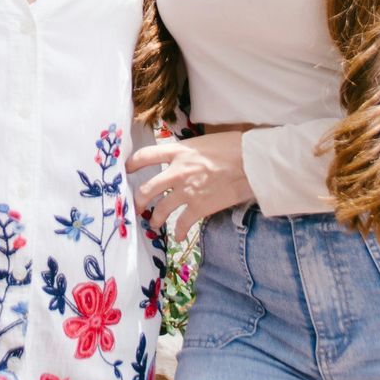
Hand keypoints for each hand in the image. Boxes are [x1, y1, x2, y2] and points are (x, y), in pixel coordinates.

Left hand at [128, 132, 255, 238]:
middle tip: (136, 206)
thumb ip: (189, 151)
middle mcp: (177, 172)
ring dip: (155, 218)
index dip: (132, 164)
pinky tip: (179, 237)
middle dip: (138, 200)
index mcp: (178, 151)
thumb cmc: (233, 146)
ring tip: (154, 222)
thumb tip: (183, 156)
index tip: (126, 169)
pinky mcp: (200, 207)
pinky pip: (183, 224)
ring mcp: (188, 191)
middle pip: (146, 189)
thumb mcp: (204, 142)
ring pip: (160, 210)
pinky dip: (180, 232)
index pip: (145, 156)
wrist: (252, 162)